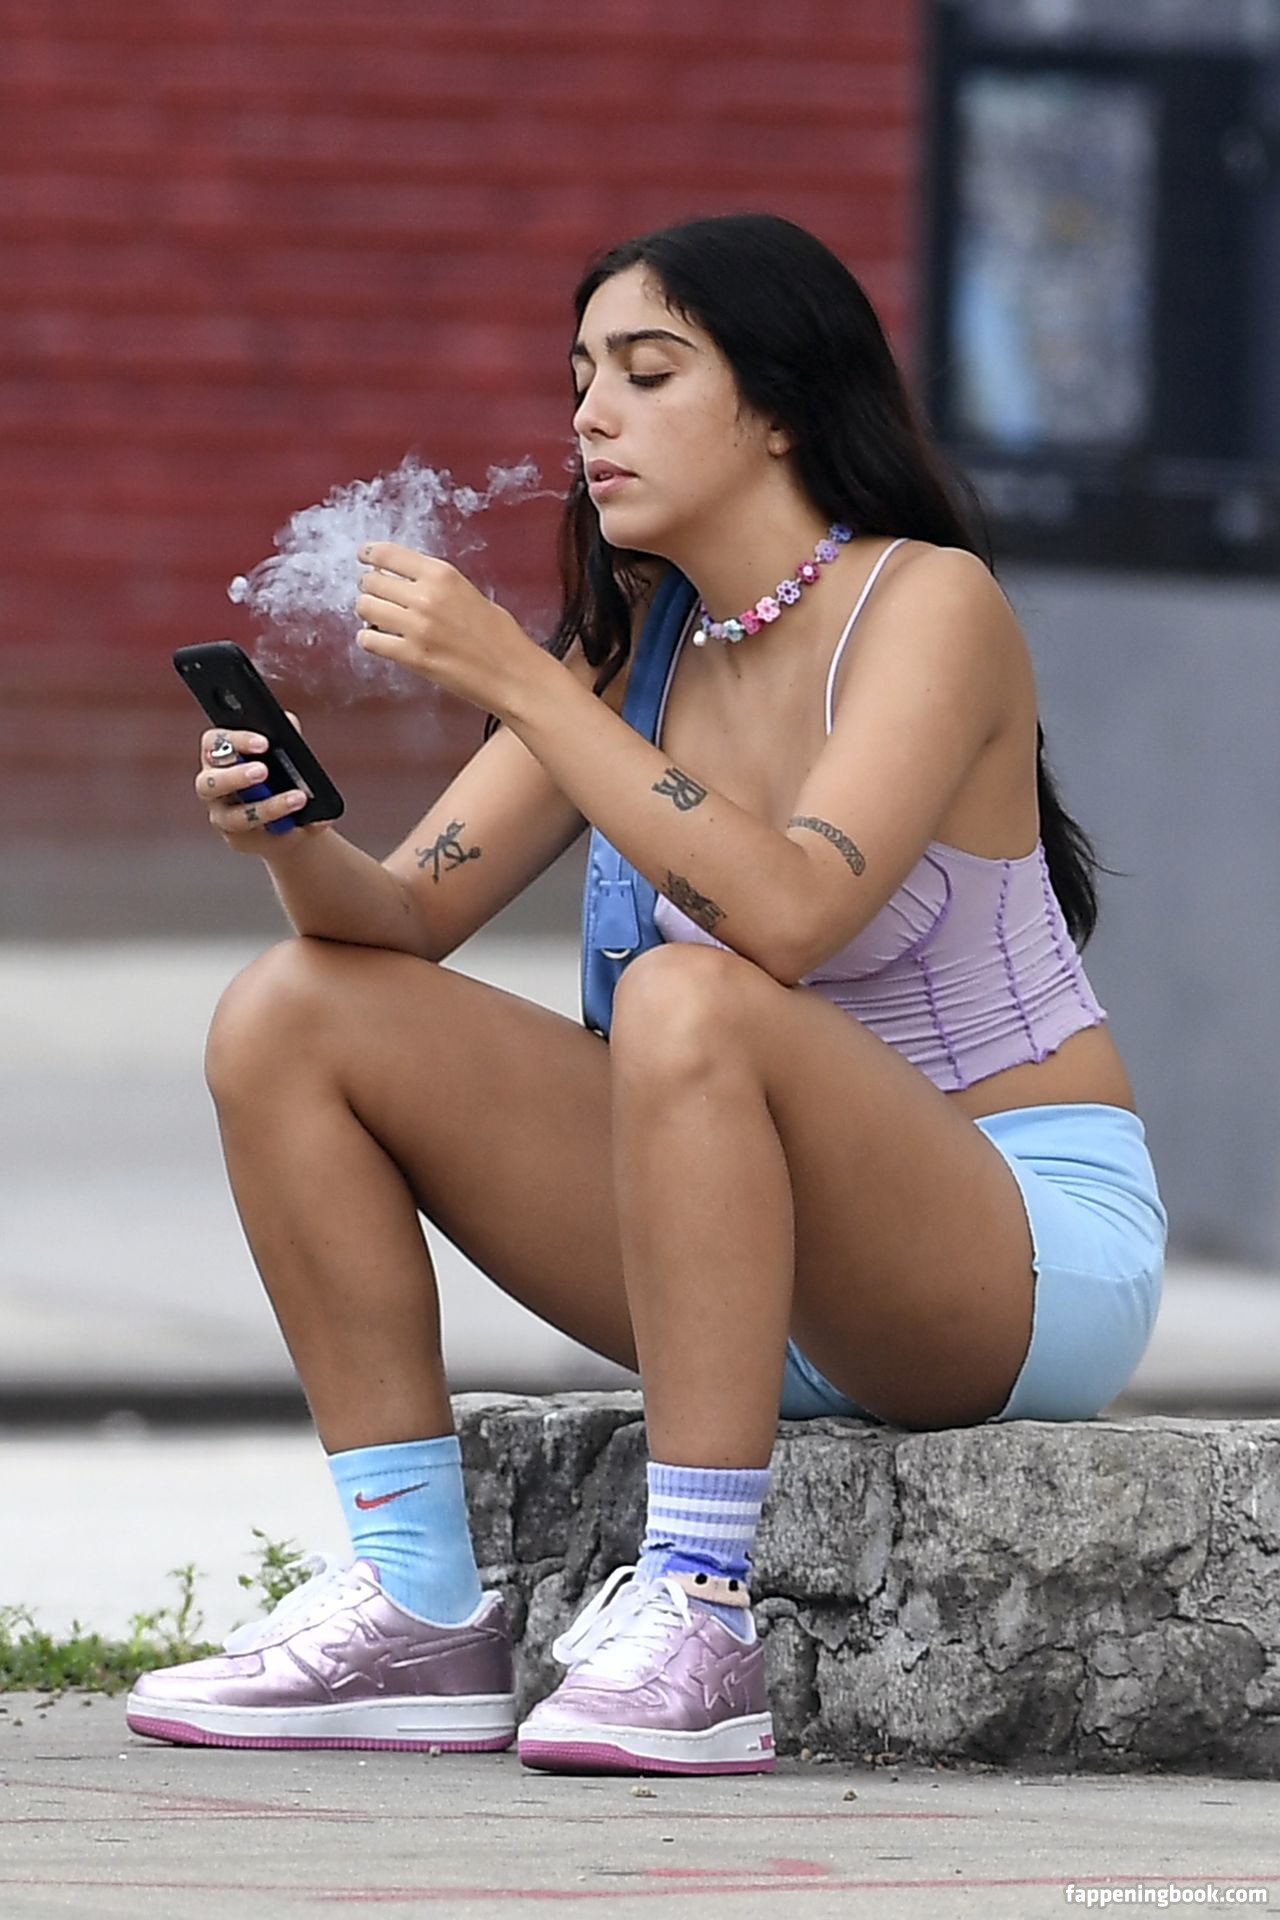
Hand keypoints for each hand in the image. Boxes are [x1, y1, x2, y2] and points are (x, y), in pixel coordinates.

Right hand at [194, 718, 328, 855]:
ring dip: (265, 807)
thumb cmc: (279, 775)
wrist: (290, 817)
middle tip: (263, 772)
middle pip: (210, 781)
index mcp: (217, 756)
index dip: (236, 740)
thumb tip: (290, 724)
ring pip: (232, 816)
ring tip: (297, 799)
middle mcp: (212, 786)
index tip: (264, 743)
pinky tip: (302, 821)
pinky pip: (255, 836)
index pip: (213, 742)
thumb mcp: (284, 752)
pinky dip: (281, 826)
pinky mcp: (238, 838)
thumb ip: (285, 735)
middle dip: (236, 776)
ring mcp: (222, 815)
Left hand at [354, 543, 543, 717]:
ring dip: (368, 613)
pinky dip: (369, 639)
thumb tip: (403, 581)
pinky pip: (369, 640)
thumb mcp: (469, 593)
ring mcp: (416, 627)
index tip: (364, 557)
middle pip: (371, 581)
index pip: (388, 554)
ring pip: (364, 607)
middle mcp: (425, 596)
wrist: (513, 674)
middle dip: (371, 588)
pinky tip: (381, 641)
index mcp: (442, 575)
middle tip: (380, 598)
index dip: (370, 554)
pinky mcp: (411, 656)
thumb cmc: (500, 636)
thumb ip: (437, 585)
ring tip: (380, 620)